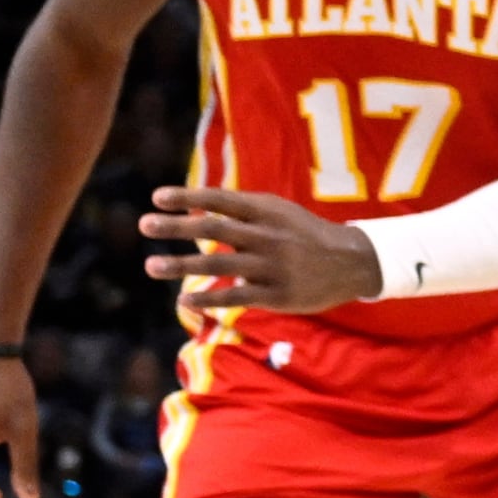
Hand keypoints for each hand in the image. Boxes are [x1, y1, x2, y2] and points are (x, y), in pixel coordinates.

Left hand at [140, 187, 386, 312]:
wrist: (353, 262)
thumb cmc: (305, 235)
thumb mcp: (280, 213)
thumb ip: (243, 212)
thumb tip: (195, 212)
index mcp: (268, 211)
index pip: (221, 200)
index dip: (188, 197)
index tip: (157, 197)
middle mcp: (267, 235)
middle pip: (214, 228)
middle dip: (176, 227)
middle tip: (144, 224)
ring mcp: (272, 266)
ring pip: (219, 263)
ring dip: (181, 264)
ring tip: (150, 265)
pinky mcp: (277, 294)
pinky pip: (236, 296)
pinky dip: (208, 298)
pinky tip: (183, 299)